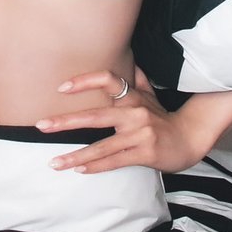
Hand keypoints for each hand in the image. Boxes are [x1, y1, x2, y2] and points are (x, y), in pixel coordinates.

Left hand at [35, 67, 205, 174]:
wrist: (190, 139)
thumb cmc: (163, 117)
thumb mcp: (150, 94)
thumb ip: (136, 79)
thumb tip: (128, 60)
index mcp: (132, 96)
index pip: (107, 79)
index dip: (84, 81)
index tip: (62, 88)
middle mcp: (134, 112)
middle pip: (95, 115)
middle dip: (65, 121)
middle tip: (41, 125)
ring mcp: (139, 134)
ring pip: (101, 145)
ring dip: (75, 156)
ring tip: (54, 162)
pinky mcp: (145, 153)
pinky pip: (115, 161)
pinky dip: (96, 167)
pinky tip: (79, 170)